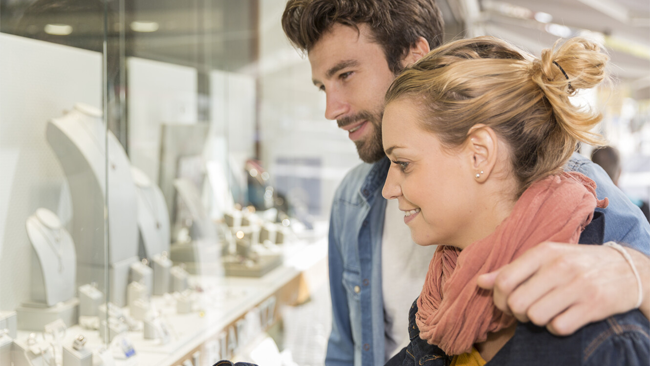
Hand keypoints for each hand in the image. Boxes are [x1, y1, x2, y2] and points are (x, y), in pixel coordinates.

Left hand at [477, 241, 649, 334]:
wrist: (627, 268)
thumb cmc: (577, 263)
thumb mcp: (545, 258)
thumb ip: (512, 270)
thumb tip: (480, 282)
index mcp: (543, 252)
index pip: (504, 280)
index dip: (499, 298)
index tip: (507, 301)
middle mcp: (559, 267)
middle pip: (516, 303)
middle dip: (516, 313)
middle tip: (526, 310)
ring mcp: (577, 286)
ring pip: (535, 316)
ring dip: (537, 321)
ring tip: (546, 312)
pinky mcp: (593, 305)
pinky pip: (559, 327)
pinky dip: (557, 327)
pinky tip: (564, 317)